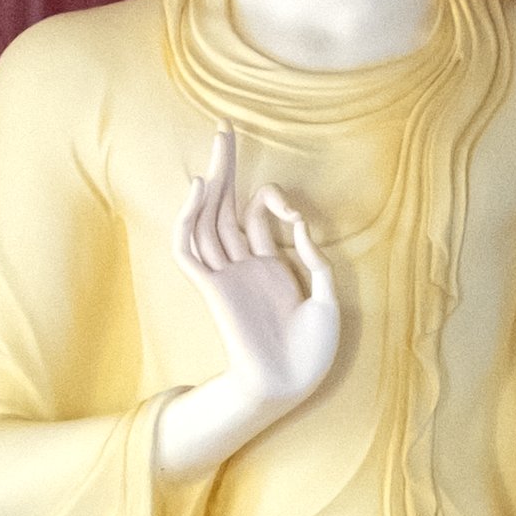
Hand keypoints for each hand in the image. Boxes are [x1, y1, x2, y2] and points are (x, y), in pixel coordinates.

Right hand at [157, 126, 337, 481]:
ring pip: (207, 220)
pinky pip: (191, 251)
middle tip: (225, 130)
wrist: (292, 385)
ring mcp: (226, 276)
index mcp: (270, 267)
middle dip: (226, 168)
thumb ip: (313, 260)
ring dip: (210, 183)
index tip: (291, 208)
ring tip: (217, 146)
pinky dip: (190, 220)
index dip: (269, 198)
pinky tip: (200, 190)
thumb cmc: (311, 351)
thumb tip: (296, 223)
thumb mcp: (326, 298)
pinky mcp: (214, 289)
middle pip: (225, 207)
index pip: (254, 216)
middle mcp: (244, 266)